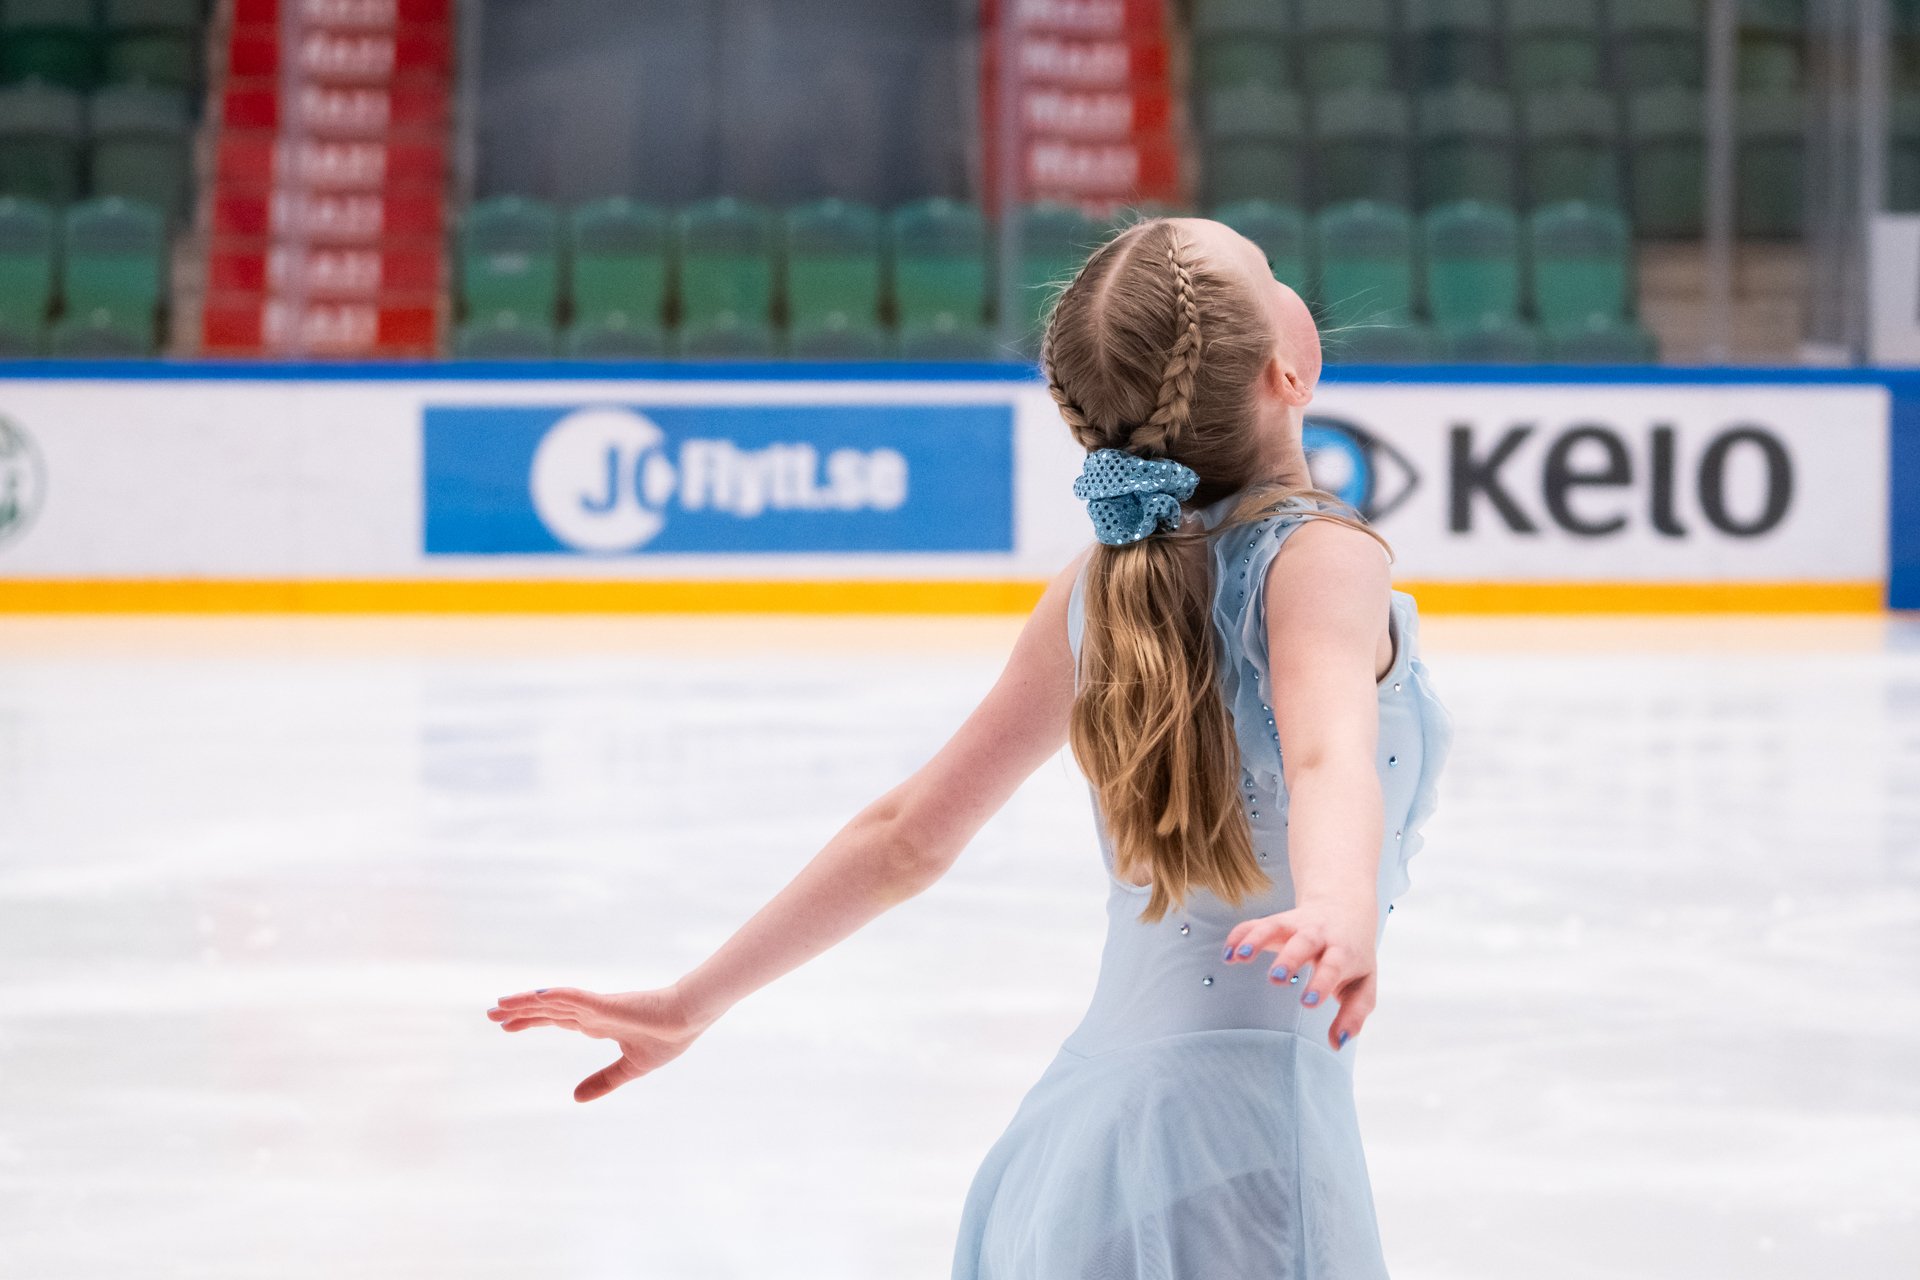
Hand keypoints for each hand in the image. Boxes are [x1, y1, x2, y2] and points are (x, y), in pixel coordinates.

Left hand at [486, 983, 714, 1101]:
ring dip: (526, 1002)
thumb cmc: (668, 1037)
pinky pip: (575, 999)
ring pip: (553, 1002)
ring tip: (499, 1004)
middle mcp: (592, 1013)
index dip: (531, 1021)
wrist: (690, 1018)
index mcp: (598, 1024)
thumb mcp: (630, 1068)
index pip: (556, 1019)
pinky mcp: (606, 1005)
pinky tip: (534, 997)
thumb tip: (575, 1098)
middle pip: (547, 1009)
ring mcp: (597, 1007)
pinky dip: (553, 997)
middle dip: (519, 1011)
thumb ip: (603, 1081)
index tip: (507, 1025)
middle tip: (491, 1013)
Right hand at [1221, 898, 1377, 1051]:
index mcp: (1343, 952)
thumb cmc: (1353, 957)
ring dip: (1258, 939)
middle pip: (1304, 942)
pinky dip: (1240, 936)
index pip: (1333, 966)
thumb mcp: (1363, 985)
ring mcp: (1297, 925)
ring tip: (1241, 956)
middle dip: (1289, 959)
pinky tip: (1228, 954)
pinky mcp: (1277, 921)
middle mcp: (1320, 935)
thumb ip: (1353, 1015)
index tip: (1307, 1003)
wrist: (1346, 908)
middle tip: (1275, 979)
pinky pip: (1255, 924)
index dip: (1321, 983)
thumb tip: (1337, 1044)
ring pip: (1276, 926)